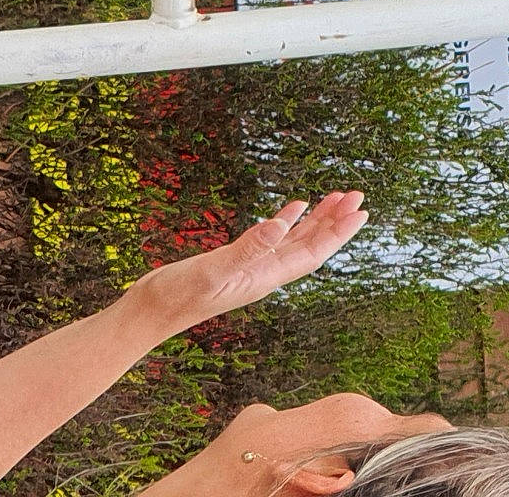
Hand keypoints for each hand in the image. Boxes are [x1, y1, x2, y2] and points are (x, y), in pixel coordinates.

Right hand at [123, 191, 367, 334]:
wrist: (147, 313)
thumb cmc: (177, 296)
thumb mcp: (213, 269)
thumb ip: (246, 248)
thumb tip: (280, 225)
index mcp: (266, 278)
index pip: (313, 253)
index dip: (338, 234)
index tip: (361, 213)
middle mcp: (265, 274)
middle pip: (311, 245)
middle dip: (336, 221)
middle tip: (358, 195)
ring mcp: (252, 268)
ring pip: (295, 240)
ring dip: (318, 220)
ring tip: (338, 197)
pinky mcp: (236, 261)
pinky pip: (271, 239)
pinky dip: (287, 222)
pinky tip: (295, 206)